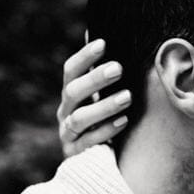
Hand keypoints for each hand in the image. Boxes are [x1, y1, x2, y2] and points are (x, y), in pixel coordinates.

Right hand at [57, 38, 130, 157]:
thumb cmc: (102, 119)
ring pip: (80, 118)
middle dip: (95, 79)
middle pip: (73, 91)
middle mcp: (66, 111)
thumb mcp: (102, 95)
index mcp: (71, 93)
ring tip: (127, 96)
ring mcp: (68, 133)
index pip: (71, 71)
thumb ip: (103, 72)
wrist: (95, 159)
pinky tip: (124, 121)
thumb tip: (104, 34)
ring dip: (104, 106)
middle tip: (119, 68)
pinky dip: (106, 131)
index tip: (103, 43)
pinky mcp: (76, 154)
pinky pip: (88, 142)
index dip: (85, 57)